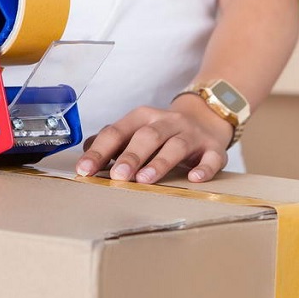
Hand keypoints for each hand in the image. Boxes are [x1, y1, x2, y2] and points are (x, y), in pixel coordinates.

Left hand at [75, 94, 234, 183]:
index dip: (100, 151)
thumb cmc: (163, 132)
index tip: (85, 170)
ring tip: (145, 179)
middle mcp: (167, 122)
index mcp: (142, 118)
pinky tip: (194, 178)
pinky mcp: (213, 148)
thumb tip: (87, 152)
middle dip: (131, 156)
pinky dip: (204, 168)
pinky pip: (211, 157)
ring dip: (160, 162)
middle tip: (118, 176)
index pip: (117, 131)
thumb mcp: (137, 130)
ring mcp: (191, 134)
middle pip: (147, 136)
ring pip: (175, 145)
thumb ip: (114, 141)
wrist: (206, 118)